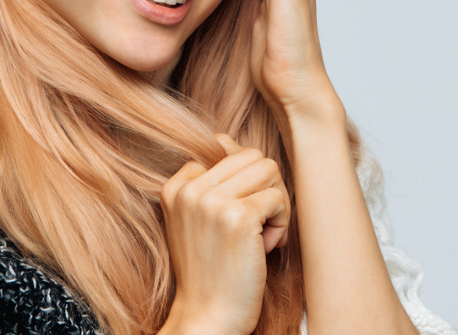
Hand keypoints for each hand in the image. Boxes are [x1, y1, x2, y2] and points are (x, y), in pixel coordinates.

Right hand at [159, 134, 289, 334]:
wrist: (208, 317)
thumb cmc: (212, 271)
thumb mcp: (198, 220)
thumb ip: (212, 182)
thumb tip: (228, 140)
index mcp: (176, 187)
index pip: (225, 150)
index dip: (244, 182)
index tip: (237, 218)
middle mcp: (190, 189)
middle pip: (251, 156)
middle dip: (265, 187)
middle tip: (260, 223)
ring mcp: (211, 201)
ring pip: (268, 169)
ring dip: (276, 203)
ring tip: (262, 234)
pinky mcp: (237, 217)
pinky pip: (277, 198)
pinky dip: (281, 224)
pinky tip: (266, 248)